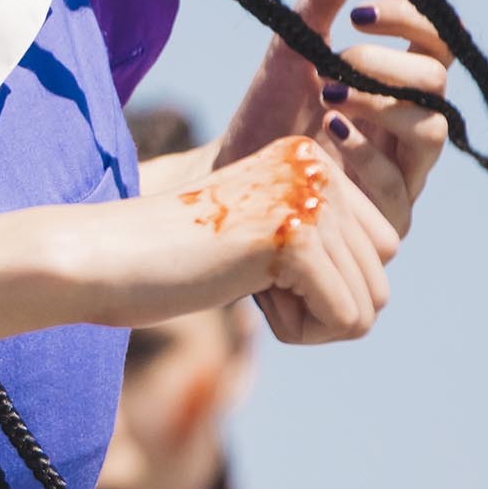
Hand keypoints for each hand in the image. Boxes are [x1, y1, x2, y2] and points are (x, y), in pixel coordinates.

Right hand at [0, 133, 404, 375]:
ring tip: (246, 287)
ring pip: (369, 303)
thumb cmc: (171, 261)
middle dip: (319, 303)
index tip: (254, 263)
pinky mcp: (296, 238)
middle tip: (247, 280)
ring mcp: (309, 200)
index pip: (381, 246)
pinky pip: (348, 319)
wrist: (106, 257)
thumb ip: (317, 250)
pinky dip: (299, 330)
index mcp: (313, 159)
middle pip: (380, 276)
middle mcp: (320, 168)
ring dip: (308, 320)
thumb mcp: (259, 242)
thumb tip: (375, 301)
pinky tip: (247, 296)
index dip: (322, 279)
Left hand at [218, 0, 455, 236]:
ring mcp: (407, 176)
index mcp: (402, 85)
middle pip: (437, 85)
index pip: (438, 43)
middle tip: (337, 62)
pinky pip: (399, 185)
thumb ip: (322, 1)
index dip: (413, 21)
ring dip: (383, 105)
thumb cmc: (268, 119)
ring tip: (330, 94)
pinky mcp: (388, 221)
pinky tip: (327, 135)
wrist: (234, 186)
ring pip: (432, 132)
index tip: (361, 14)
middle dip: (389, 66)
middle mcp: (413, 130)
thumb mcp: (290, 52)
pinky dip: (365, 153)